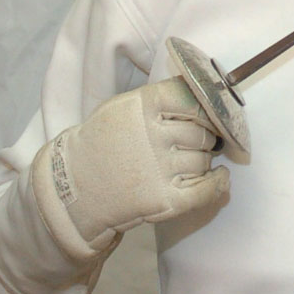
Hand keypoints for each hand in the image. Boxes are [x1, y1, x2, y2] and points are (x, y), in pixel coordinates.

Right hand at [31, 77, 229, 256]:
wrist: (74, 187)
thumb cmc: (103, 142)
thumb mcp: (123, 107)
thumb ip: (160, 98)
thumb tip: (203, 94)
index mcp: (144, 106)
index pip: (193, 98)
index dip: (206, 107)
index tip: (208, 113)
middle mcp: (153, 136)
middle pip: (203, 132)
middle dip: (206, 136)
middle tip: (196, 141)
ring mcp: (159, 169)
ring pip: (204, 160)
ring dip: (203, 160)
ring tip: (187, 161)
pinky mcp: (163, 200)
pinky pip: (205, 190)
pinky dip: (217, 183)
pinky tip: (219, 177)